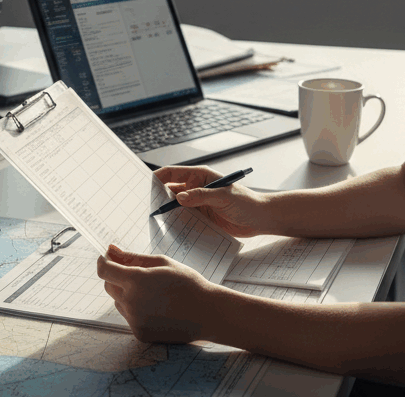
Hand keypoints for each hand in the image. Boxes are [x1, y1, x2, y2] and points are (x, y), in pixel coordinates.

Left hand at [97, 244, 216, 343]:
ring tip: (153, 293)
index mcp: (136, 280)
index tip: (107, 258)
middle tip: (137, 274)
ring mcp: (135, 320)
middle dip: (116, 277)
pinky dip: (136, 310)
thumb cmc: (187, 283)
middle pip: (108, 286)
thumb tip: (111, 250)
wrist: (207, 313)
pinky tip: (157, 307)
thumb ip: (132, 257)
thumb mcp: (162, 263)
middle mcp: (131, 302)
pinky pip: (129, 317)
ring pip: (118, 302)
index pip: (105, 270)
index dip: (103, 262)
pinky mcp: (140, 333)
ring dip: (127, 294)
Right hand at [155, 165, 271, 236]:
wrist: (260, 219)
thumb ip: (202, 196)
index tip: (144, 187)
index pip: (172, 173)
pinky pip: (183, 220)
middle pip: (169, 191)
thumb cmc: (246, 201)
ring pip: (174, 207)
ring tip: (154, 222)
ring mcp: (197, 204)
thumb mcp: (224, 196)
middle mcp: (195, 188)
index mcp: (199, 176)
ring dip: (166, 213)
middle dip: (157, 198)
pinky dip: (175, 224)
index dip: (157, 178)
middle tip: (146, 208)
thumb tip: (179, 197)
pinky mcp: (200, 218)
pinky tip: (169, 231)